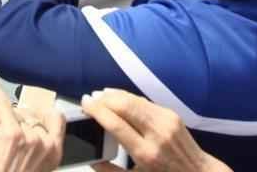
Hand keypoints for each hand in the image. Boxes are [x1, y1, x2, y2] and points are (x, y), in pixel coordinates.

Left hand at [0, 78, 62, 171]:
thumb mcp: (33, 166)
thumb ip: (36, 150)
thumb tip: (26, 129)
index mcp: (55, 154)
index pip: (57, 119)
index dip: (41, 112)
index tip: (28, 113)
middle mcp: (46, 144)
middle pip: (31, 115)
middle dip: (14, 116)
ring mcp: (30, 138)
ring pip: (15, 113)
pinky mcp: (12, 133)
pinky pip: (4, 106)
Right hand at [82, 89, 230, 171]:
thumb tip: (92, 161)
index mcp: (146, 154)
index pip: (115, 124)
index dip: (97, 110)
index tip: (84, 104)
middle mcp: (157, 135)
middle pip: (125, 106)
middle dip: (104, 99)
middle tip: (91, 98)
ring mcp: (166, 122)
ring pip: (134, 100)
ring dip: (115, 95)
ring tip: (101, 96)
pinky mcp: (172, 115)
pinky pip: (145, 102)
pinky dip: (129, 98)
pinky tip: (119, 99)